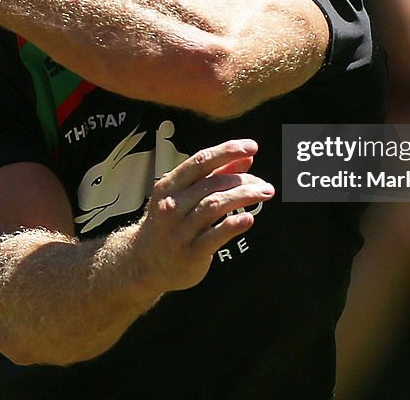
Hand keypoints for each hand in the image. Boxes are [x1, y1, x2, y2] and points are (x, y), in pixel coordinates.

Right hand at [128, 139, 273, 293]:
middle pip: (212, 184)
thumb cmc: (168, 223)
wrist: (144, 263)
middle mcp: (172, 205)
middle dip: (243, 180)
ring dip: (243, 196)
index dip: (228, 151)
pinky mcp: (190, 253)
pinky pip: (214, 236)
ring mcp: (179, 230)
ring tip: (265, 193)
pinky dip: (232, 226)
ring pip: (214, 206)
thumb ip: (216, 176)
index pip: (201, 161)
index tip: (252, 146)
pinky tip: (248, 219)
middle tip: (264, 184)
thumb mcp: (185, 195)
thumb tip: (246, 158)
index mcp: (169, 186)